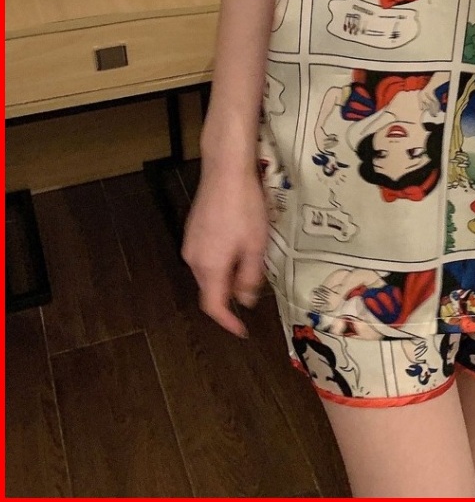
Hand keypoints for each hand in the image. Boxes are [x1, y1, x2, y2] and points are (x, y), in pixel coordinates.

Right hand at [181, 164, 268, 337]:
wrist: (226, 171)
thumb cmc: (244, 207)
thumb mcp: (256, 245)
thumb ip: (250, 277)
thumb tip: (246, 300)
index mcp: (210, 267)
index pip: (213, 306)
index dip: (227, 321)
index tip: (241, 330)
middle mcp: (194, 259)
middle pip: (210, 289)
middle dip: (230, 295)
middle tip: (253, 289)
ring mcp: (191, 243)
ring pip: (209, 271)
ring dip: (227, 274)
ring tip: (251, 259)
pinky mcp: (193, 230)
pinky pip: (206, 255)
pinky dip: (221, 259)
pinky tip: (238, 243)